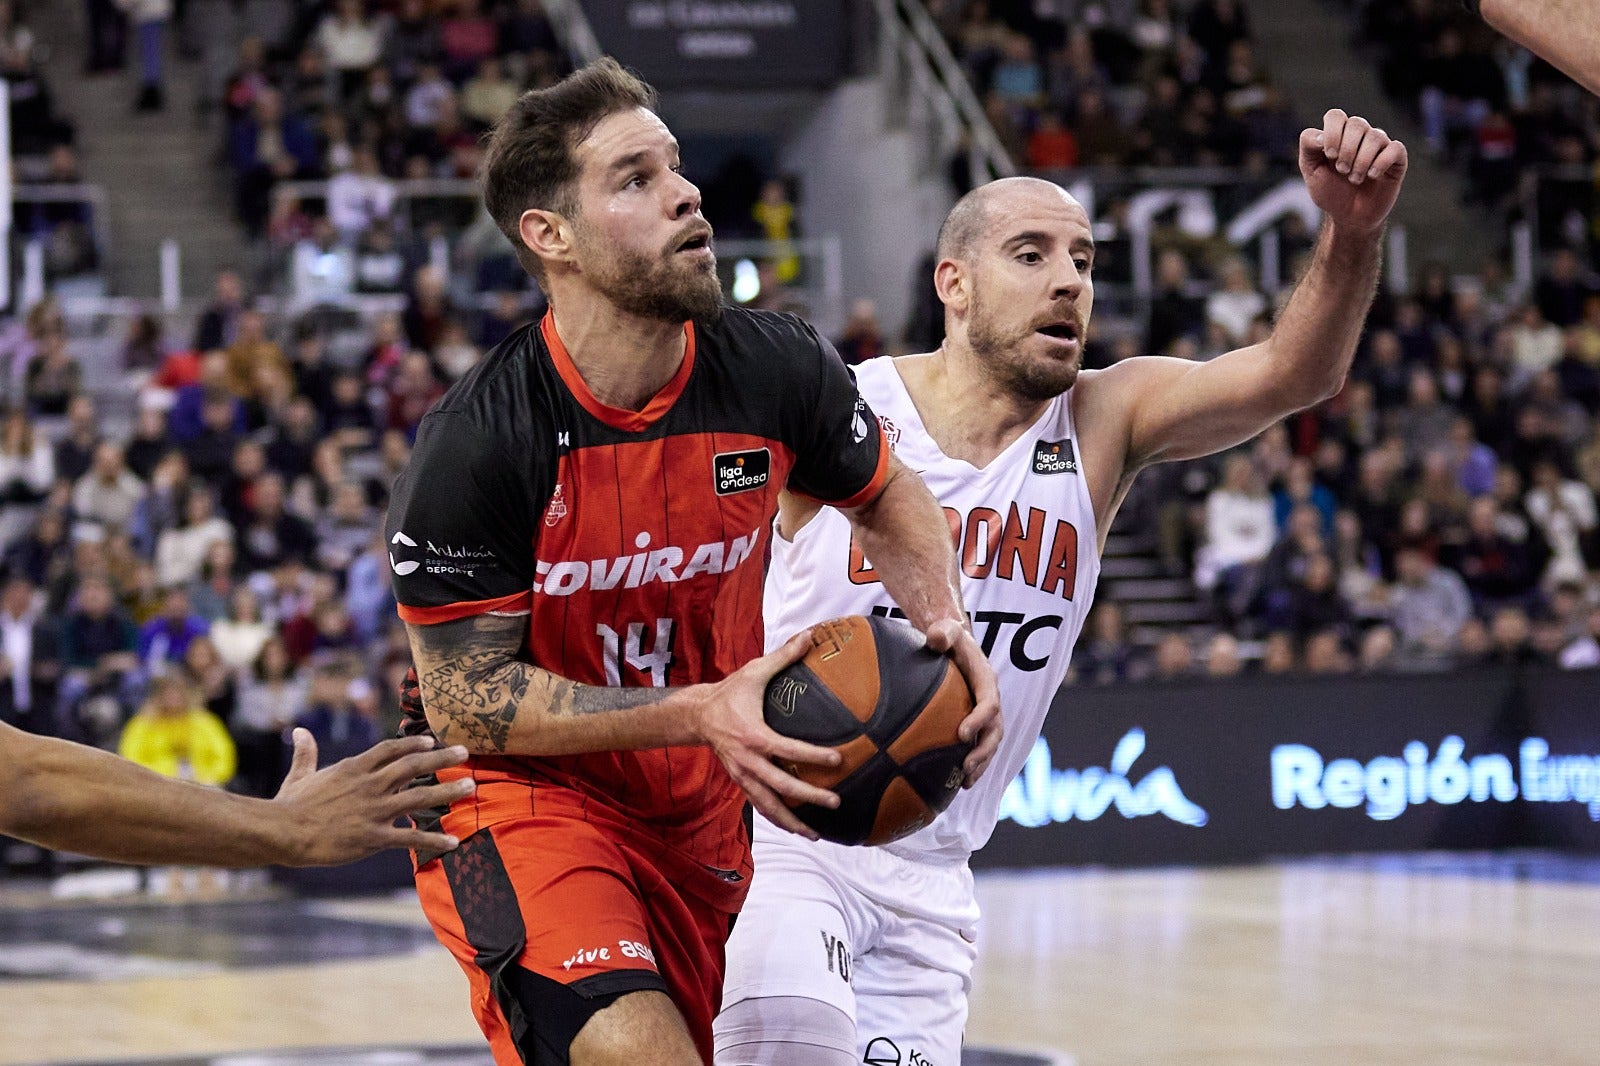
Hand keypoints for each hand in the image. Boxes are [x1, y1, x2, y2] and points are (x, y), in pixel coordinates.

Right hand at [271, 730, 474, 865]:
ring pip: (419, 797)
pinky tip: (453, 841)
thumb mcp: (300, 774)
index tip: (432, 741)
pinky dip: (434, 839)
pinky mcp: (373, 837)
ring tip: (470, 788)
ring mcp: (374, 810)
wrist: (284, 832)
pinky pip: (410, 838)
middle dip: (442, 759)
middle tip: (465, 753)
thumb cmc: (289, 804)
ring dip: (447, 792)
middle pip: (413, 766)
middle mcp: (370, 785)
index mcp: (354, 768)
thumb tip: (299, 731)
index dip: (413, 744)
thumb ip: (306, 752)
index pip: (391, 749)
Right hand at [693, 629, 843, 840]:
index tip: (838, 759)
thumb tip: (811, 635)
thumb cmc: (731, 692)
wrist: (698, 715)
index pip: (788, 749)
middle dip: (808, 796)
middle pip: (781, 786)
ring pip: (768, 805)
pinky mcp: (741, 782)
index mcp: (753, 735)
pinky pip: (761, 805)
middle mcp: (748, 761)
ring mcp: (743, 776)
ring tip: (816, 834)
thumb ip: (784, 655)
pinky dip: (778, 818)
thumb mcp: (754, 671)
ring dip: (792, 821)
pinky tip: (797, 828)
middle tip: (835, 802)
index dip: (813, 755)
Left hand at [923, 618, 1002, 786]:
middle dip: (984, 751)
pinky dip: (972, 765)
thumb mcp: (945, 629)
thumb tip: (935, 638)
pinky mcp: (976, 723)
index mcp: (986, 679)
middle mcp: (991, 699)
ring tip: (964, 783)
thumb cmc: (946, 636)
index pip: (989, 702)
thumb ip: (942, 633)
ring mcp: (985, 713)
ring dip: (981, 764)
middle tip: (965, 766)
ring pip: (990, 743)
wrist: (951, 642)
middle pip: (995, 730)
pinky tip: (956, 783)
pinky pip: (979, 747)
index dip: (979, 719)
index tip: (961, 734)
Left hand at [1299, 109, 1407, 234]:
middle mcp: (1360, 135)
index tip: (1329, 156)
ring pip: (1375, 136)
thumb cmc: (1330, 192)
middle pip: (1356, 124)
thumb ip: (1309, 147)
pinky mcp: (1396, 159)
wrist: (1349, 217)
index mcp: (1338, 134)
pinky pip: (1395, 148)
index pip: (1335, 116)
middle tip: (1342, 170)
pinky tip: (1372, 176)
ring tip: (1354, 179)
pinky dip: (1381, 162)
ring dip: (1362, 160)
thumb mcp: (1311, 171)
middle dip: (1347, 149)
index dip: (1332, 133)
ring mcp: (1380, 145)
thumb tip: (1322, 135)